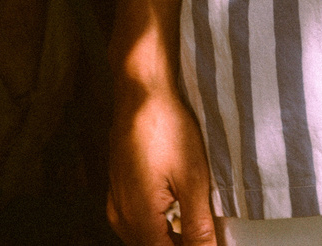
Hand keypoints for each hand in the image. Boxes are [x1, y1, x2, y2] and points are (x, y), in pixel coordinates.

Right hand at [108, 82, 215, 245]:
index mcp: (139, 219)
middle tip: (205, 233)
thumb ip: (198, 226)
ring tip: (194, 223)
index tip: (206, 241)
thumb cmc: (167, 128)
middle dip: (179, 244)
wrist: (141, 90)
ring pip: (142, 237)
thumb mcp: (193, 179)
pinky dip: (156, 224)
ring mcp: (116, 202)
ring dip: (167, 236)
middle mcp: (121, 216)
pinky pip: (134, 221)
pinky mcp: (116, 188)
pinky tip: (174, 211)